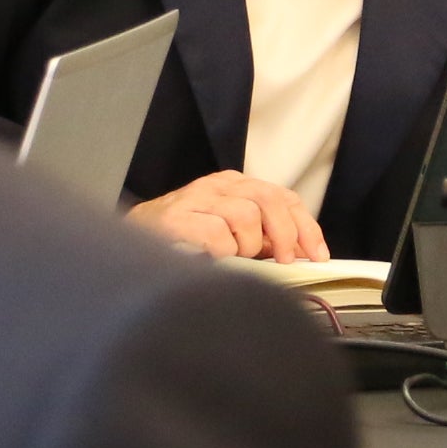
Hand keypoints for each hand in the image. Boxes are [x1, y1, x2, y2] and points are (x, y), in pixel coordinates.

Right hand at [130, 171, 324, 262]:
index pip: (283, 197)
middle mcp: (218, 186)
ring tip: (233, 257)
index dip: (306, 227)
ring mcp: (196, 198)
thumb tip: (296, 253)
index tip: (317, 255)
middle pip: (269, 200)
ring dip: (248, 245)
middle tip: (284, 261)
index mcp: (235, 186)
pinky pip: (216, 233)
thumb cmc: (182, 240)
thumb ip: (260, 237)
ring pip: (246, 215)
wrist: (129, 241)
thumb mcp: (229, 232)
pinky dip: (223, 251)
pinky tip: (214, 259)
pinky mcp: (175, 218)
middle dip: (286, 234)